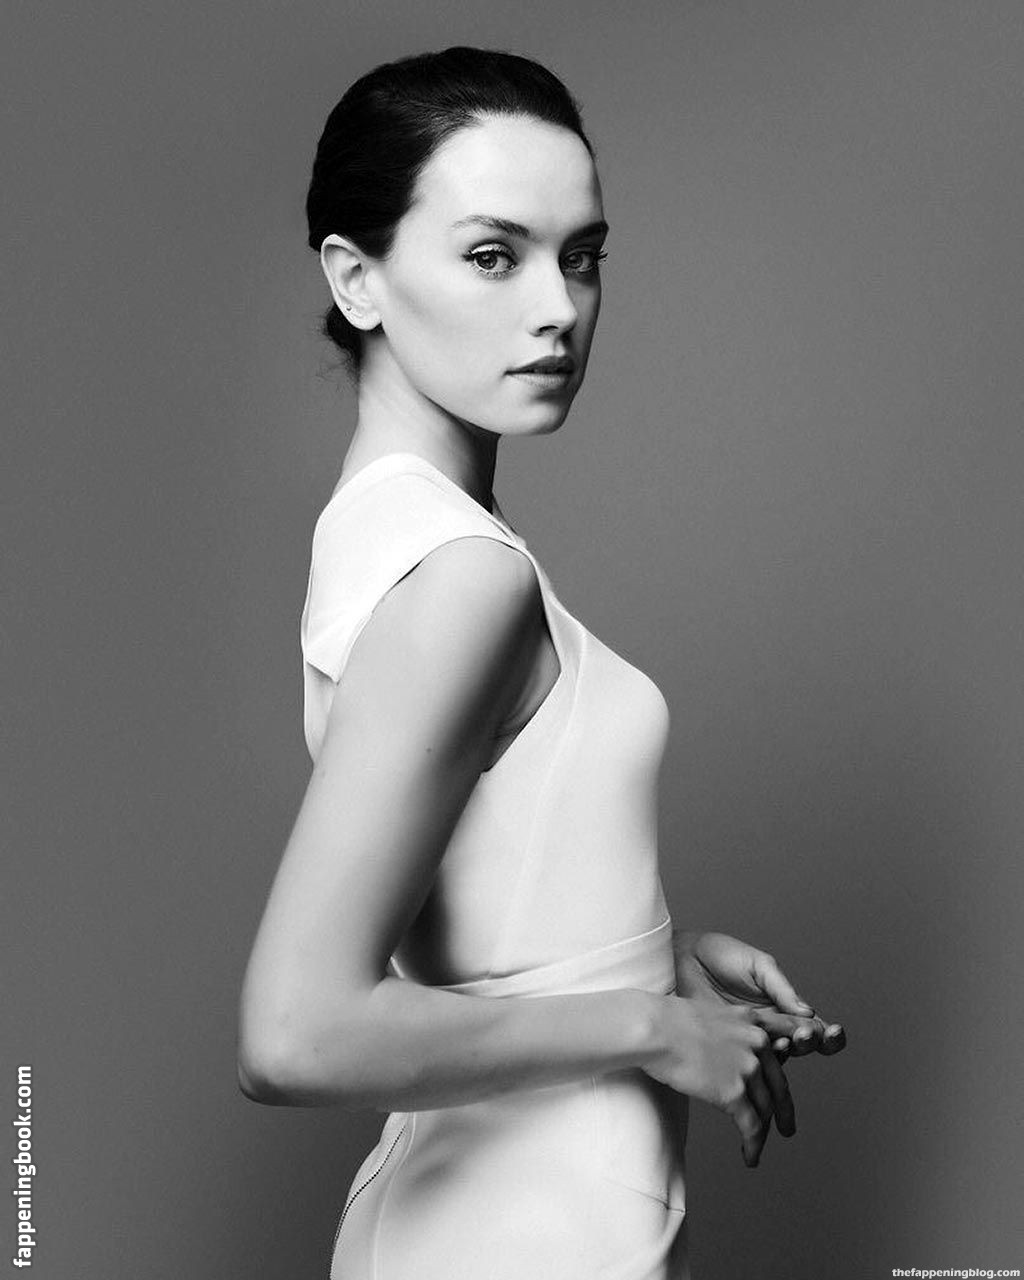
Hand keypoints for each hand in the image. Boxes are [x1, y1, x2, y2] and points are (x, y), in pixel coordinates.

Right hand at [641, 995, 792, 1168]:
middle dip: (784, 1110)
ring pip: (766, 1110)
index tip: (793, 1076)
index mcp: (752, 1021)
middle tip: (786, 1126)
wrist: (655, 1028)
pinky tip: (750, 1156)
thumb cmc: (669, 1019)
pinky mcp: (734, 1093)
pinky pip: (752, 1127)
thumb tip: (728, 1048)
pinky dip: (754, 1146)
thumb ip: (731, 1030)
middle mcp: (757, 1043)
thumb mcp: (712, 1012)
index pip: (788, 1039)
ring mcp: (748, 1068)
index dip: (795, 1057)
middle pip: (779, 1085)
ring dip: (764, 1134)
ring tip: (758, 1148)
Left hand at [673, 931, 845, 1061]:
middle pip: (802, 1046)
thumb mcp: (758, 965)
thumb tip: (808, 1013)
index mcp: (783, 1005)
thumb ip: (782, 988)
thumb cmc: (721, 956)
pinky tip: (764, 1051)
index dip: (827, 1034)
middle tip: (805, 1035)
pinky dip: (761, 1060)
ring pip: (780, 1057)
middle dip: (810, 1043)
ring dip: (788, 1052)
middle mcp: (771, 1026)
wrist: (684, 958)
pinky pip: (750, 1060)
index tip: (831, 1031)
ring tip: (787, 1041)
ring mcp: (751, 1038)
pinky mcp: (729, 1046)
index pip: (814, 1025)